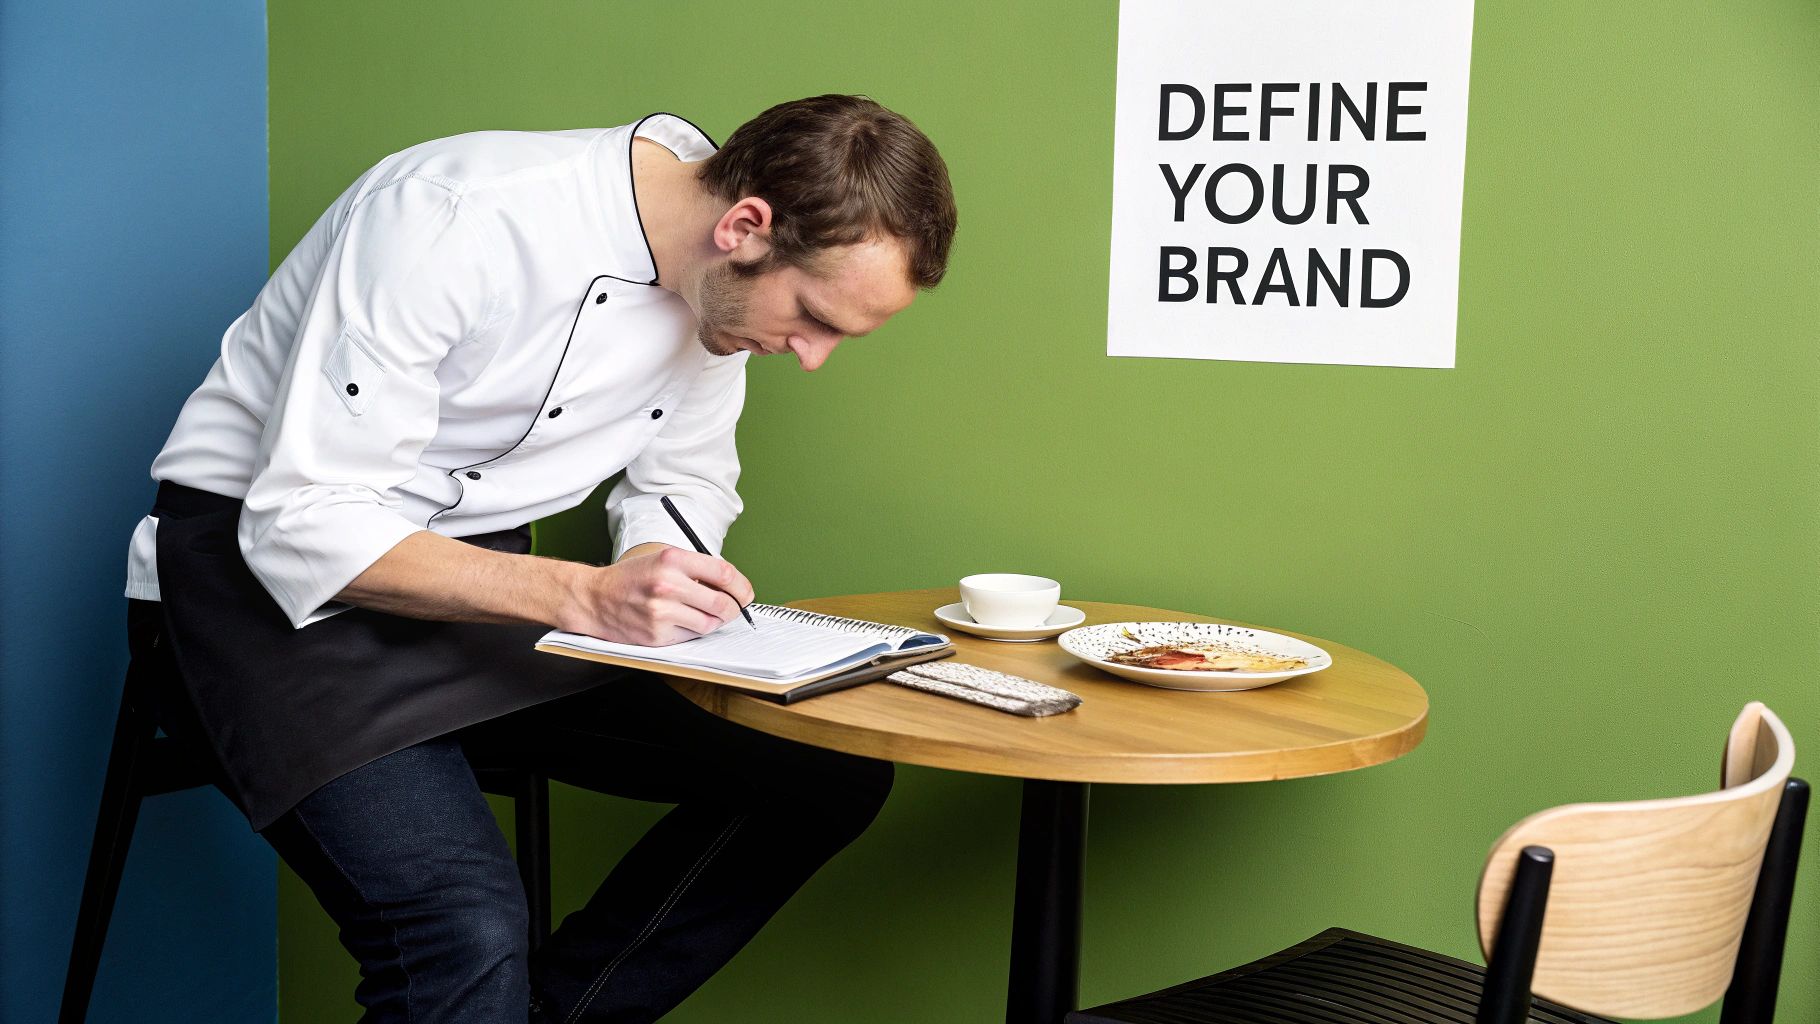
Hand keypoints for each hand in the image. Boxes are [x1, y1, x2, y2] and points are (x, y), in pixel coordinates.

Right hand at [561, 544, 754, 645]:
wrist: (594, 598)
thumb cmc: (632, 578)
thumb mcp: (663, 559)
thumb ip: (697, 569)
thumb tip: (734, 587)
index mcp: (672, 560)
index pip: (724, 574)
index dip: (742, 587)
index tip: (745, 593)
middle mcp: (667, 585)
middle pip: (723, 603)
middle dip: (734, 608)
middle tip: (733, 608)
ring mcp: (661, 613)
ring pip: (710, 624)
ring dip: (713, 621)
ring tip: (701, 613)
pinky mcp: (657, 635)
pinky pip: (691, 636)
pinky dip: (692, 630)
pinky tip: (680, 621)